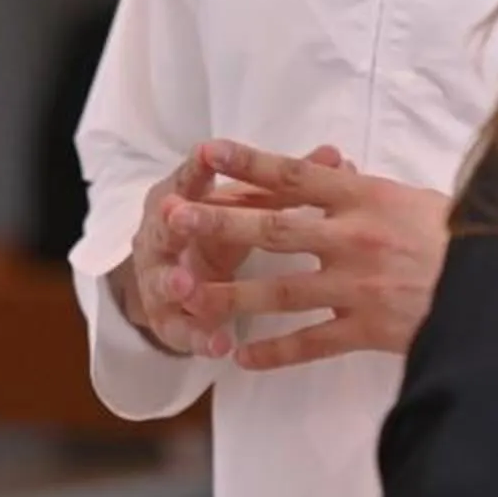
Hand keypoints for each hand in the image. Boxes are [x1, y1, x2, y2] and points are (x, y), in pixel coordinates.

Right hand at [120, 144, 346, 353]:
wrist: (178, 279)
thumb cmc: (222, 227)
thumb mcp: (249, 203)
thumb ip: (289, 182)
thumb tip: (337, 156)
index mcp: (181, 197)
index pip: (189, 177)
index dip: (197, 167)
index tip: (206, 152)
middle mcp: (162, 235)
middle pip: (165, 227)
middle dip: (170, 220)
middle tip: (175, 213)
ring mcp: (160, 279)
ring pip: (163, 281)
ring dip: (173, 281)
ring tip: (186, 284)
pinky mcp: (168, 321)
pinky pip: (180, 331)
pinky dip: (198, 336)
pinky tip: (221, 345)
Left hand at [165, 140, 452, 367]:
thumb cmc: (465, 237)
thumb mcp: (416, 198)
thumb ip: (365, 191)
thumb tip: (332, 170)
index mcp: (367, 197)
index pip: (295, 175)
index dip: (248, 163)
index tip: (207, 152)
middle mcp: (356, 238)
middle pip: (274, 229)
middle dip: (218, 225)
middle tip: (173, 220)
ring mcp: (360, 287)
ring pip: (281, 292)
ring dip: (230, 294)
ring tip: (186, 296)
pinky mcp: (371, 330)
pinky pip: (313, 343)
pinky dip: (276, 353)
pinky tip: (242, 359)